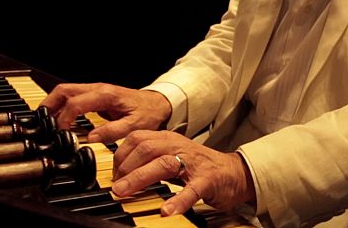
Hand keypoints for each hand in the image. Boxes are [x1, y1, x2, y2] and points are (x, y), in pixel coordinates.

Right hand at [40, 83, 171, 142]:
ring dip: (54, 104)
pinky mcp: (95, 95)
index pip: (75, 103)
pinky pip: (73, 97)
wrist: (156, 103)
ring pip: (66, 91)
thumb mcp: (135, 125)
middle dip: (50, 104)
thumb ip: (113, 131)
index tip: (61, 131)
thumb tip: (92, 138)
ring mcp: (95, 90)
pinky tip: (61, 119)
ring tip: (48, 122)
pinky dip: (63, 106)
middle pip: (64, 90)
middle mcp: (98, 89)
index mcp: (105, 95)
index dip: (64, 117)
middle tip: (43, 122)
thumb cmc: (147, 112)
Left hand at [111, 130, 255, 215]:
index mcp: (168, 140)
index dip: (120, 156)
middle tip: (115, 187)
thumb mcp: (172, 156)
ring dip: (140, 178)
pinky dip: (178, 200)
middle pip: (146, 148)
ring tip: (125, 192)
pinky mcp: (207, 181)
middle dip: (125, 167)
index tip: (112, 174)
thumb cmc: (200, 167)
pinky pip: (191, 190)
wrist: (235, 173)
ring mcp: (193, 163)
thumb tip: (121, 172)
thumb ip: (150, 160)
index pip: (137, 138)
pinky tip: (167, 210)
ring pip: (163, 164)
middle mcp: (179, 147)